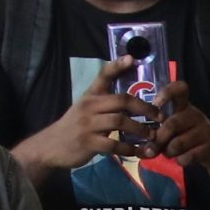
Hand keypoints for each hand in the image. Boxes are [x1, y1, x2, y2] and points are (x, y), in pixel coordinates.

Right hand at [35, 58, 154, 172]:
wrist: (51, 146)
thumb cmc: (74, 126)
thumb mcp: (85, 108)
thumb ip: (105, 103)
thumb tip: (132, 102)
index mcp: (90, 95)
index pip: (104, 75)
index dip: (117, 66)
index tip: (132, 58)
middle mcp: (89, 106)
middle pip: (121, 100)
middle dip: (144, 107)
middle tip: (159, 116)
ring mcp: (88, 124)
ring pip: (120, 121)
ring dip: (140, 129)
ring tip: (152, 135)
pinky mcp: (88, 142)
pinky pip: (113, 144)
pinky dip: (129, 148)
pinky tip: (138, 151)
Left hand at [150, 79, 209, 172]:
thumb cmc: (188, 134)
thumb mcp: (176, 125)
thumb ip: (160, 130)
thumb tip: (144, 146)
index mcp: (183, 106)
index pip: (179, 89)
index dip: (166, 93)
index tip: (156, 103)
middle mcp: (194, 114)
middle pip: (171, 124)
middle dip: (158, 140)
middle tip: (152, 148)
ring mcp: (204, 130)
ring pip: (178, 143)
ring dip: (168, 152)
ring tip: (169, 153)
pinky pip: (188, 157)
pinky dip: (180, 160)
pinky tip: (181, 159)